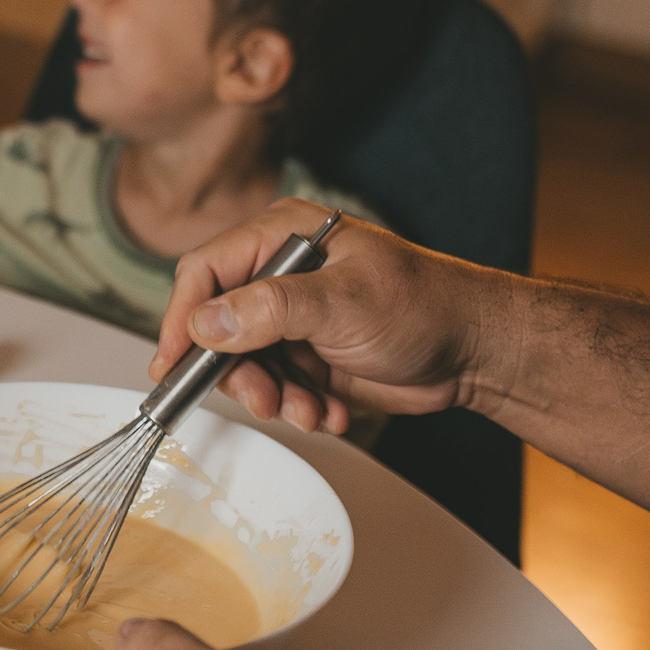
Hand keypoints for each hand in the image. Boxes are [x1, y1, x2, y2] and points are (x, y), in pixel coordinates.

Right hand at [149, 198, 517, 435]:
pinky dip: (300, 408)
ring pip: (246, 367)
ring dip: (274, 398)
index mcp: (282, 237)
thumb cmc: (425, 305)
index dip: (182, 317)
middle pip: (219, 328)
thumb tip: (205, 324)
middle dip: (238, 373)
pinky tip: (333, 411)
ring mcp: (295, 319)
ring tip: (311, 411)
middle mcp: (281, 275)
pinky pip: (278, 389)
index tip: (172, 362)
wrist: (477, 351)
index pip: (205, 271)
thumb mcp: (343, 303)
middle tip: (265, 399)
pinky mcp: (310, 356)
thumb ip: (270, 310)